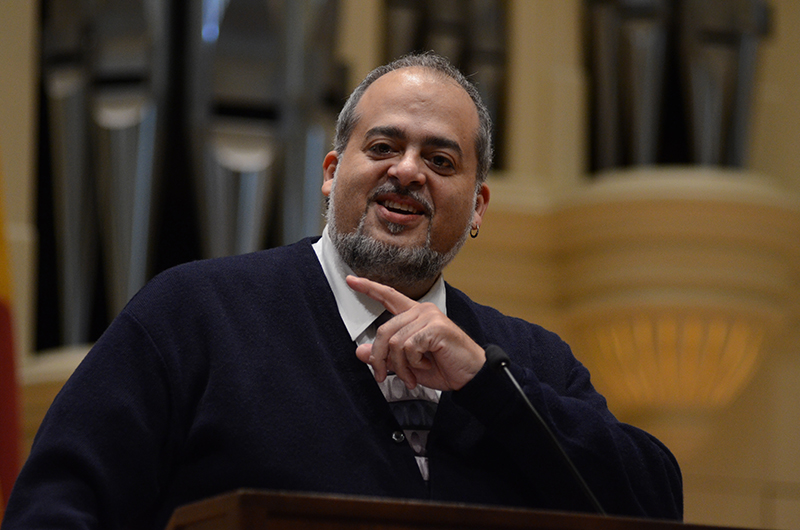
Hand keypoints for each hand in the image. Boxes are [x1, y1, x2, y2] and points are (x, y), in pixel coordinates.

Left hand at [346, 275, 485, 390]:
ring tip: (411, 376)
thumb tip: (360, 352)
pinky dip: (413, 363)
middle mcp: (422, 311)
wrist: (469, 376)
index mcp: (415, 315)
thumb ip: (386, 356)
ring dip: (400, 366)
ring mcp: (430, 317)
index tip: (351, 280)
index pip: (388, 296)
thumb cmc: (444, 367)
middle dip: (380, 358)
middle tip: (382, 376)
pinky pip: (409, 347)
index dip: (368, 288)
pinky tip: (425, 366)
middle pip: (384, 331)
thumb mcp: (407, 364)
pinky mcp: (436, 328)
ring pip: (396, 342)